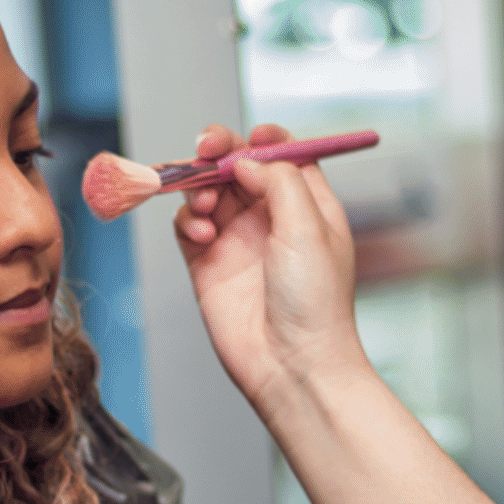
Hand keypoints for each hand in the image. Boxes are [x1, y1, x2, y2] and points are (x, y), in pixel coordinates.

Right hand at [174, 124, 366, 411]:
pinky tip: (201, 233)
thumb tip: (245, 160)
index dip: (263, 140)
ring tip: (207, 205)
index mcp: (308, 206)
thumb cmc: (316, 303)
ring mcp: (238, 241)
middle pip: (237, 166)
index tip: (251, 138)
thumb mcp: (310, 227)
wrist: (292, 365)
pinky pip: (188, 224)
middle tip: (207, 149)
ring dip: (200, 185)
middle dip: (219, 151)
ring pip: (207, 190)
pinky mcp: (208, 264)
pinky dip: (188, 218)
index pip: (282, 155)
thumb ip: (279, 181)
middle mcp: (271, 219)